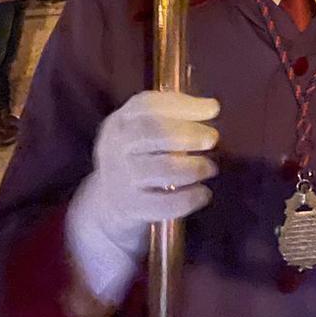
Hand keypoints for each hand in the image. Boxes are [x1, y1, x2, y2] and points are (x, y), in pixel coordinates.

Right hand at [65, 91, 220, 305]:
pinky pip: (160, 206)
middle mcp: (113, 149)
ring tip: (210, 168)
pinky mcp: (128, 212)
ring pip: (156, 169)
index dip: (181, 104)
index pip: (146, 105)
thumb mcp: (143, 137)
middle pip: (151, 134)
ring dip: (189, 167)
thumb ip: (169, 120)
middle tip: (213, 138)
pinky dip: (186, 200)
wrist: (102, 212)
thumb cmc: (138, 163)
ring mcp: (117, 181)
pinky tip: (202, 196)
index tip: (213, 108)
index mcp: (118, 124)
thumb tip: (212, 107)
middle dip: (186, 134)